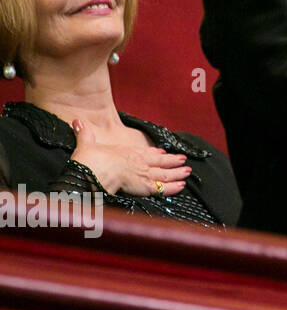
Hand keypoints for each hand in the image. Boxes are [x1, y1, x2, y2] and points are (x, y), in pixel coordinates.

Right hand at [71, 120, 190, 197]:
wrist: (91, 174)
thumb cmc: (89, 161)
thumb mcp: (86, 144)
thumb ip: (83, 133)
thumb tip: (76, 121)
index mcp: (126, 153)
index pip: (143, 153)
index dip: (153, 153)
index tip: (161, 152)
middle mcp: (138, 162)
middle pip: (159, 162)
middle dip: (172, 161)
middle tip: (183, 161)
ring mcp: (143, 174)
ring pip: (164, 174)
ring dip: (177, 173)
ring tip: (187, 172)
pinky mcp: (144, 187)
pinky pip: (162, 188)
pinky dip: (172, 187)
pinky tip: (182, 186)